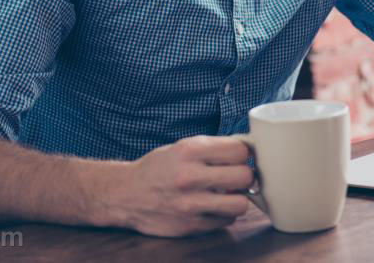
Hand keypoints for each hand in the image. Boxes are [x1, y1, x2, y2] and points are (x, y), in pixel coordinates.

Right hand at [93, 135, 253, 236]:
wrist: (126, 195)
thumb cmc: (158, 168)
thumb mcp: (182, 147)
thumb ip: (213, 148)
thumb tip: (248, 151)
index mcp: (189, 151)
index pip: (240, 151)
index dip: (243, 154)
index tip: (239, 157)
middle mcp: (190, 177)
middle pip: (245, 176)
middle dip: (243, 176)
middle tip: (235, 176)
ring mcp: (190, 204)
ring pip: (241, 204)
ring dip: (237, 198)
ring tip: (227, 194)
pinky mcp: (190, 226)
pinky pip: (226, 221)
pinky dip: (223, 214)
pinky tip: (211, 207)